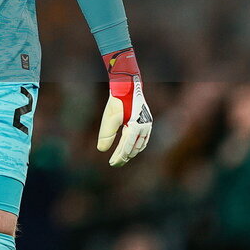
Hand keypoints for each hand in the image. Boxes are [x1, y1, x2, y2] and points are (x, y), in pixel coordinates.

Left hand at [98, 47, 151, 165]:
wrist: (127, 85)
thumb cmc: (118, 100)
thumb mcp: (109, 117)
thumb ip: (106, 134)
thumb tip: (101, 150)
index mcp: (135, 127)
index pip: (126, 148)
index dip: (119, 157)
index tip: (111, 163)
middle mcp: (144, 127)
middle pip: (134, 148)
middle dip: (124, 157)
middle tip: (114, 163)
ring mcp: (147, 124)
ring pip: (140, 145)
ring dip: (131, 153)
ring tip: (121, 158)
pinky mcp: (147, 121)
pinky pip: (143, 139)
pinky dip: (137, 146)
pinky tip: (130, 149)